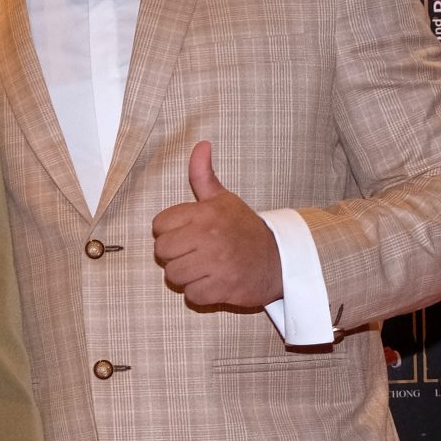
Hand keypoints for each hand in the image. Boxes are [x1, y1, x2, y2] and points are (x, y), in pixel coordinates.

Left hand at [150, 143, 282, 310]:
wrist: (280, 260)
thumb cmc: (245, 229)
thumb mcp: (224, 199)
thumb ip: (203, 175)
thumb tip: (201, 144)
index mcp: (205, 213)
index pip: (159, 225)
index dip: (169, 232)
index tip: (187, 234)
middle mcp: (209, 236)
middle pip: (162, 251)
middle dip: (175, 255)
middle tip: (194, 253)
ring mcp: (216, 263)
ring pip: (173, 275)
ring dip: (186, 276)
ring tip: (204, 268)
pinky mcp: (223, 288)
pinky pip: (191, 295)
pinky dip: (201, 293)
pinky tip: (214, 282)